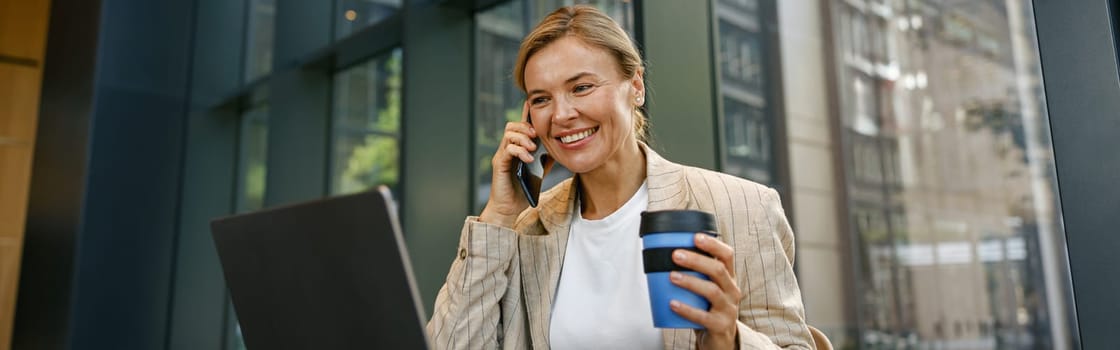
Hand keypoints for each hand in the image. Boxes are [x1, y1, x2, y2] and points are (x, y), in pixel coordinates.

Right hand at [479, 100, 536, 227]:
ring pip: (509, 134)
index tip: (534, 106)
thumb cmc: (522, 190)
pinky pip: (507, 149)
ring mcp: (502, 156)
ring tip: (533, 148)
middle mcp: (507, 149)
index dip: (526, 115)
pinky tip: (529, 159)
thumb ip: (546, 159)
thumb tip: (560, 147)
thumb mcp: (539, 172)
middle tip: (536, 135)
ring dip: (523, 138)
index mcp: (517, 148)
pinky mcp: (499, 164)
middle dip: (525, 126)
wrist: (509, 208)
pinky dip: (520, 151)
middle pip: (512, 125)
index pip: (521, 127)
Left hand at [670, 233, 739, 349]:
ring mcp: (728, 309)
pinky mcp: (720, 326)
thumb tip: (661, 255)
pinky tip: (673, 304)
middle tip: (675, 255)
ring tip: (672, 276)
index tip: (695, 236)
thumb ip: (694, 274)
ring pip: (712, 291)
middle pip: (718, 270)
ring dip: (690, 282)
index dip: (713, 244)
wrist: (720, 340)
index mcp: (729, 278)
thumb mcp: (707, 289)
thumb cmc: (708, 309)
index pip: (727, 256)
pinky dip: (687, 309)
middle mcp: (732, 291)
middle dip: (696, 260)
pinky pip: (703, 317)